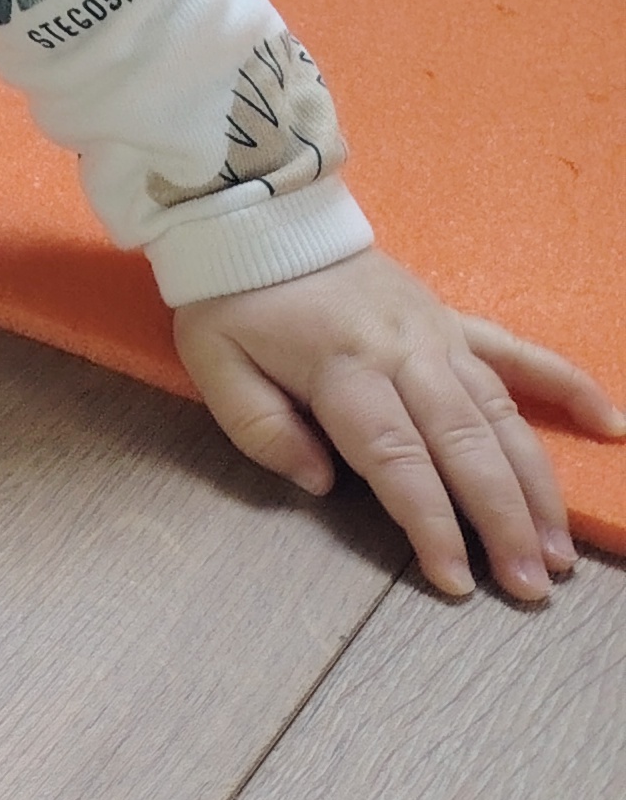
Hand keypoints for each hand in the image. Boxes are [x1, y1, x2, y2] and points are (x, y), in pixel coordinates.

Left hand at [176, 249, 621, 601]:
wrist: (255, 212)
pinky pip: (517, 351)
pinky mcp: (450, 317)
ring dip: (535, 483)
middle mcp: (403, 352)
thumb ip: (259, 429)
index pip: (396, 458)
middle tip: (532, 586)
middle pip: (464, 443)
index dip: (430, 522)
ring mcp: (435, 333)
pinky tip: (609, 422)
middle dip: (502, 520)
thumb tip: (320, 483)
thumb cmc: (232, 298)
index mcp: (342, 366)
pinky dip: (566, 384)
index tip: (455, 579)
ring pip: (500, 413)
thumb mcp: (213, 362)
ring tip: (560, 548)